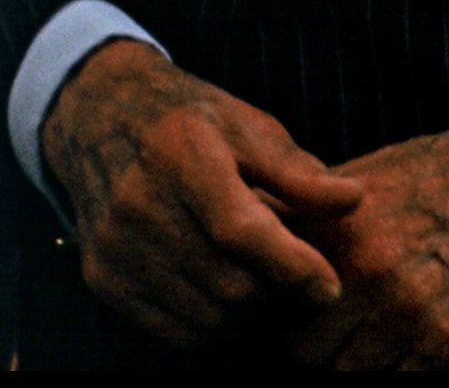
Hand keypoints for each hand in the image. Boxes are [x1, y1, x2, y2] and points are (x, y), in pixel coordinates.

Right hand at [42, 38, 362, 346]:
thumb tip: (353, 201)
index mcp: (178, 151)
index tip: (328, 284)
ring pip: (211, 319)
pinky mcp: (103, 276)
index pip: (241, 229)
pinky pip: (179, 334)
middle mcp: (138, 199)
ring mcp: (115, 243)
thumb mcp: (243, 125)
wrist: (95, 115)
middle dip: (277, 292)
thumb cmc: (186, 121)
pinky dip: (214, 326)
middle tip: (292, 275)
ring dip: (249, 314)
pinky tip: (222, 291)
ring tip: (257, 278)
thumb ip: (297, 170)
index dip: (293, 266)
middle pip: (232, 286)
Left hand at [289, 101, 448, 367]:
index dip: (263, 317)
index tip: (259, 324)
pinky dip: (395, 372)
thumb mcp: (365, 185)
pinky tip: (395, 350)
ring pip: (351, 372)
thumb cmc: (442, 176)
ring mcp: (414, 315)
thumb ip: (315, 226)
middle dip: (301, 348)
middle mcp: (370, 277)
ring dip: (347, 361)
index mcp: (336, 232)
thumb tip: (266, 255)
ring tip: (354, 341)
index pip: (270, 301)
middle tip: (302, 342)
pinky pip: (403, 382)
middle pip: (304, 349)